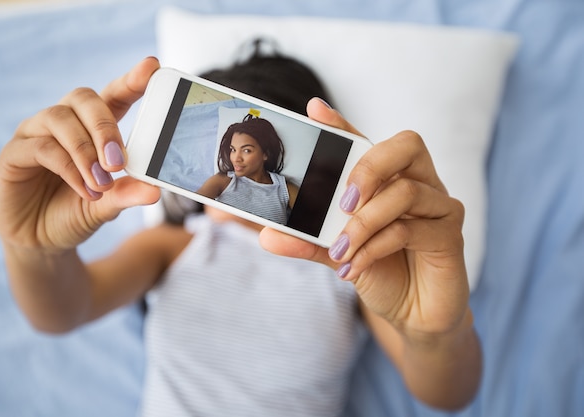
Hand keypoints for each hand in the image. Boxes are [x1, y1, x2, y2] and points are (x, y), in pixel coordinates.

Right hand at [0, 57, 161, 250]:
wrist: (42, 242)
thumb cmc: (77, 212)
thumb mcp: (108, 205)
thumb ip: (127, 193)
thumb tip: (154, 190)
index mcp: (92, 127)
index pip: (113, 95)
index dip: (131, 80)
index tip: (151, 67)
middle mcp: (63, 122)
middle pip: (83, 98)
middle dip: (104, 126)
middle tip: (118, 160)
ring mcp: (36, 134)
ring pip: (60, 119)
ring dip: (85, 151)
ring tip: (101, 183)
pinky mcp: (14, 153)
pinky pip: (41, 147)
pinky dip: (68, 168)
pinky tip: (85, 190)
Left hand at [260, 98, 468, 336]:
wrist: (412, 314)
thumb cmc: (380, 272)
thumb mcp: (337, 253)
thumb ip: (307, 240)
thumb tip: (267, 235)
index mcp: (389, 179)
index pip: (365, 142)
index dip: (342, 124)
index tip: (314, 112)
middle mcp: (419, 183)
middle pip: (406, 146)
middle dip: (368, 167)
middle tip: (342, 201)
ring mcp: (439, 206)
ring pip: (405, 192)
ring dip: (364, 223)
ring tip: (340, 250)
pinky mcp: (450, 234)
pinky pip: (410, 229)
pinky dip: (375, 249)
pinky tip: (354, 268)